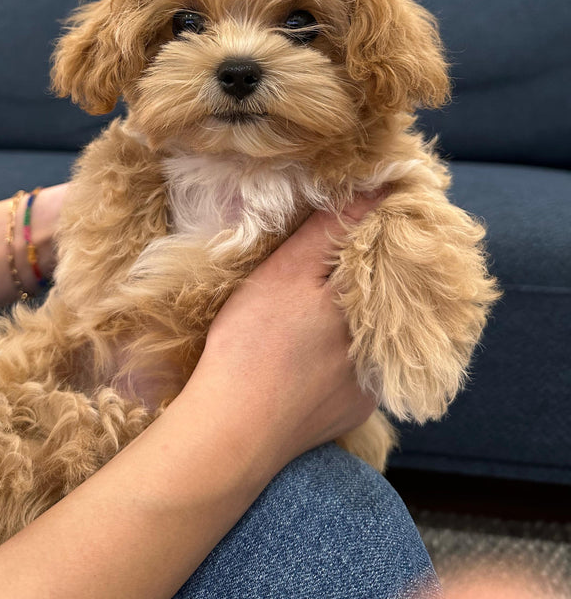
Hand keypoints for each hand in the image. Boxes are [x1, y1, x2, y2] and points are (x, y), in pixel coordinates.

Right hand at [187, 198, 380, 474]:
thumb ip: (330, 231)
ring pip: (369, 334)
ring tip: (318, 310)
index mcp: (364, 304)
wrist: (233, 432)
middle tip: (331, 263)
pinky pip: (356, 371)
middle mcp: (378, 343)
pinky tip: (311, 353)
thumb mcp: (285, 272)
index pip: (385, 255)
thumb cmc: (252, 343)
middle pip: (379, 296)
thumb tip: (377, 188)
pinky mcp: (352, 410)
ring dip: (352, 318)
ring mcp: (368, 383)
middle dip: (364, 276)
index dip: (376, 231)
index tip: (370, 209)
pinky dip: (340, 356)